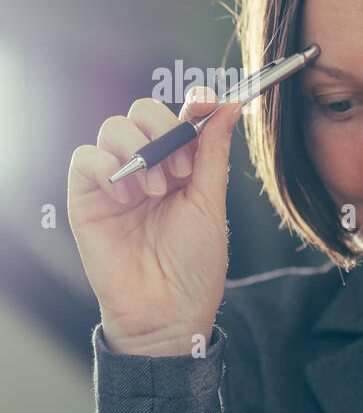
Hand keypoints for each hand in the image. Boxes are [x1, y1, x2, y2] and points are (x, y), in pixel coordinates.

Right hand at [67, 87, 244, 355]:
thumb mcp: (210, 202)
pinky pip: (85, 157)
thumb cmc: (194, 264)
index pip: (180, 116)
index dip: (194, 102)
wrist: (168, 310)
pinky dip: (108, 168)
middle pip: (142, 111)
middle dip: (165, 131)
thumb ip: (213, 152)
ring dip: (140, 152)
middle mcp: (147, 167)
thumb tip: (228, 105)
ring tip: (157, 192)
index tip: (207, 101)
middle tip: (182, 173)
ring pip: (113, 127)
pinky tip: (128, 198)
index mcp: (181, 166)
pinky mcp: (86, 198)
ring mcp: (114, 180)